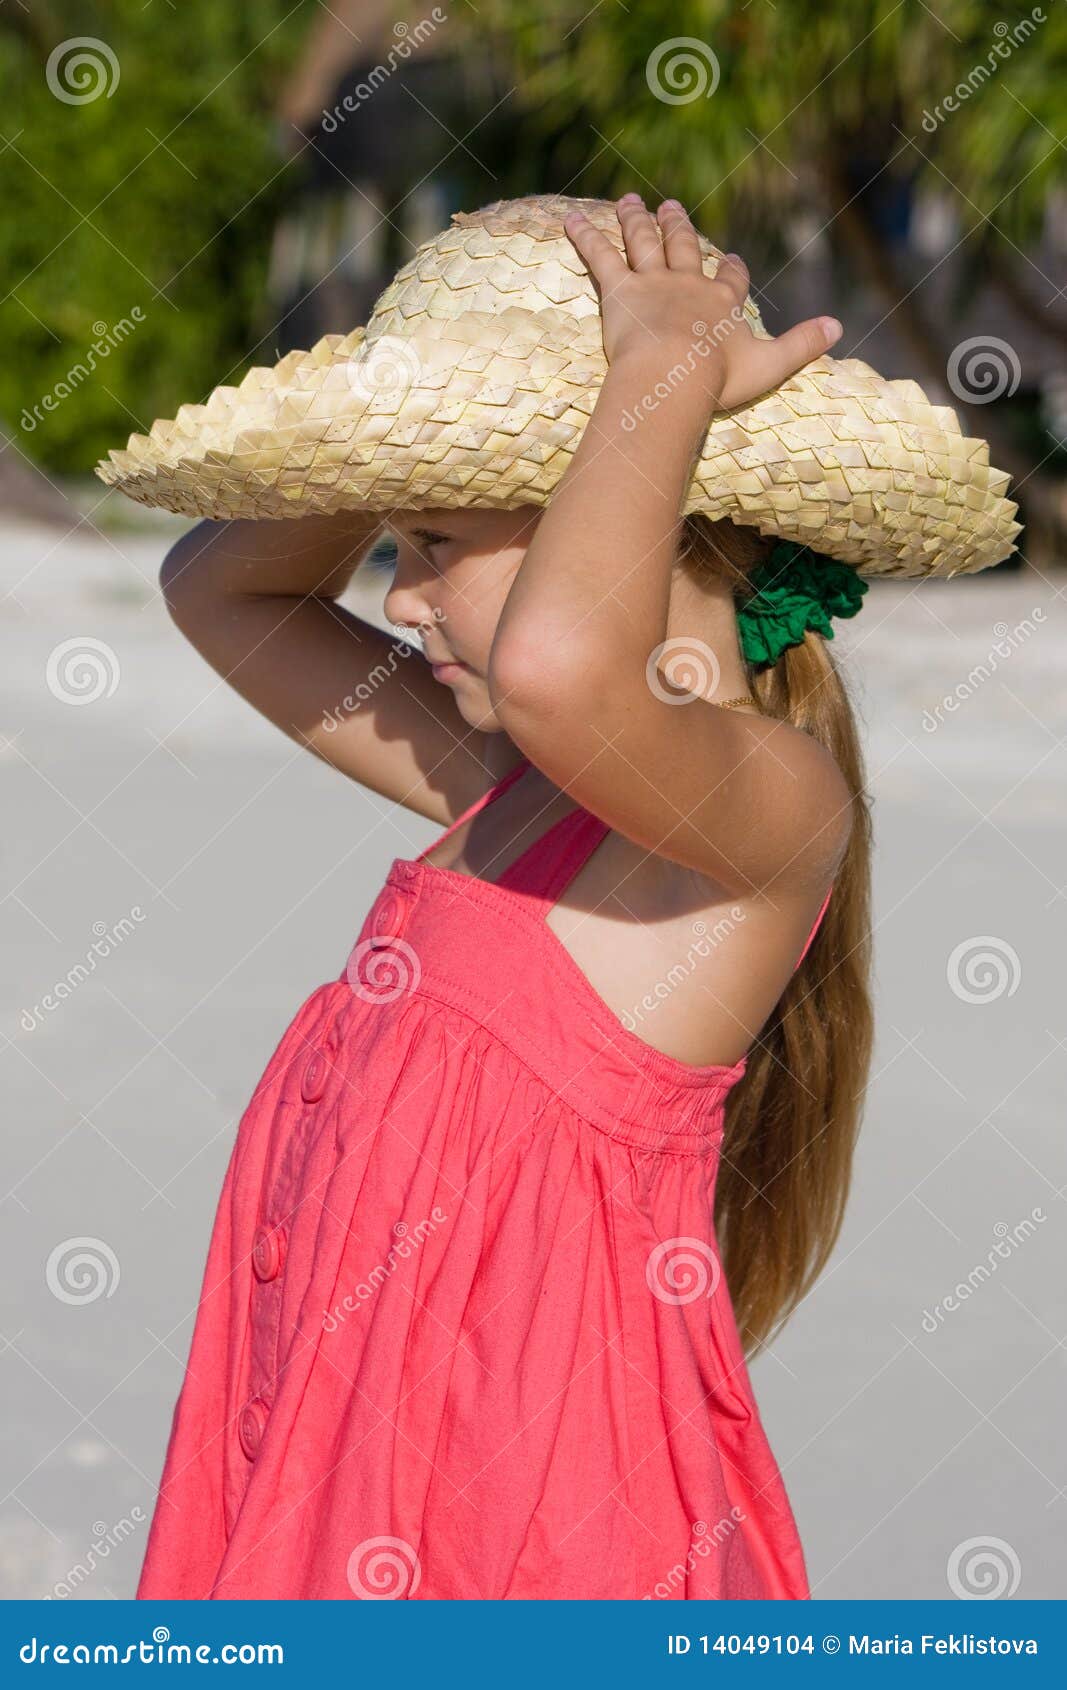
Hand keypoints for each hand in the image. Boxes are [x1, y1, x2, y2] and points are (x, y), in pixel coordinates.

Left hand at [563, 193, 842, 411]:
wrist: (675, 375)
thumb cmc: (719, 378)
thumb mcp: (770, 365)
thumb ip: (802, 345)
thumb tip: (839, 327)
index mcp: (722, 303)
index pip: (731, 280)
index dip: (732, 270)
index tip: (733, 260)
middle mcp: (688, 284)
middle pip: (684, 248)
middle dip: (679, 228)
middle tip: (671, 207)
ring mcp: (652, 283)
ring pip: (644, 243)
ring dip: (637, 220)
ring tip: (631, 201)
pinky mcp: (619, 290)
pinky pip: (600, 256)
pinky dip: (585, 237)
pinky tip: (571, 220)